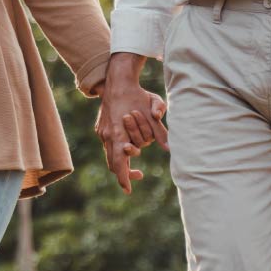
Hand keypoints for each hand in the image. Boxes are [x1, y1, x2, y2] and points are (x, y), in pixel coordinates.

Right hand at [95, 52, 167, 195]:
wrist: (117, 81)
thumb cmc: (137, 95)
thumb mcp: (153, 109)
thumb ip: (160, 130)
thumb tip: (169, 148)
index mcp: (118, 133)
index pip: (119, 164)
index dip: (124, 179)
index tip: (129, 190)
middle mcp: (107, 135)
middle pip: (113, 164)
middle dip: (125, 173)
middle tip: (140, 174)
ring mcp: (102, 131)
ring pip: (110, 154)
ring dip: (122, 159)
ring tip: (136, 157)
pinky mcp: (101, 127)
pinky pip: (108, 144)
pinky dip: (117, 149)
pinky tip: (127, 143)